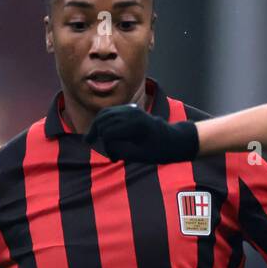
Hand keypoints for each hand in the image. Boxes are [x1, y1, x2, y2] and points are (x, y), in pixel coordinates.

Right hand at [84, 103, 199, 163]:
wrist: (174, 139)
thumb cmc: (160, 150)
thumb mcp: (141, 156)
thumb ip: (121, 150)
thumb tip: (106, 145)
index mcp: (136, 125)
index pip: (109, 133)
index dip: (107, 147)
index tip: (114, 159)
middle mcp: (132, 113)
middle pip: (103, 121)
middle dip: (98, 136)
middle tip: (98, 148)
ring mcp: (131, 109)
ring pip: (104, 114)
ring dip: (96, 126)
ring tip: (91, 138)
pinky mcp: (130, 109)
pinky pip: (110, 111)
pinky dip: (102, 120)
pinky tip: (99, 130)